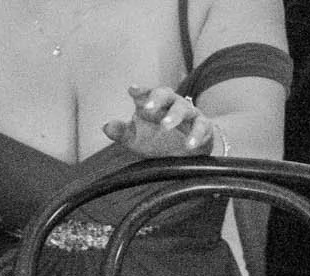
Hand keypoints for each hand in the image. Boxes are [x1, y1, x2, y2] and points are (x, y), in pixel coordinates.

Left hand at [103, 85, 223, 157]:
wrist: (188, 152)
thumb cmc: (157, 140)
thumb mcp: (136, 138)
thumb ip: (121, 132)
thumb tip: (105, 127)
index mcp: (154, 103)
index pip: (146, 93)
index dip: (140, 91)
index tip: (132, 90)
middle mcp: (171, 104)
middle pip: (165, 94)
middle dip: (156, 99)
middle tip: (147, 108)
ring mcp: (189, 114)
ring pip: (183, 109)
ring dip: (174, 116)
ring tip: (165, 126)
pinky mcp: (204, 126)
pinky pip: (201, 127)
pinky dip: (196, 135)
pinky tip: (190, 145)